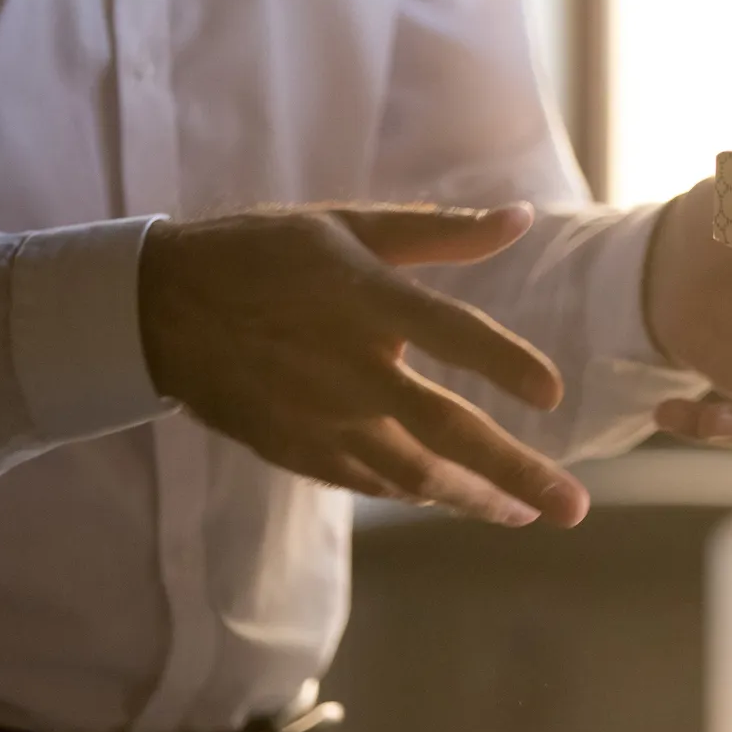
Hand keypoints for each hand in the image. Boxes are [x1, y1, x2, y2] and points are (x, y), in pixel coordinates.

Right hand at [140, 204, 587, 527]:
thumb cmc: (266, 255)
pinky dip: (415, 491)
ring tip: (525, 514)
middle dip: (514, 473)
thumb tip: (523, 217)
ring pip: (412, 473)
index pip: (450, 333)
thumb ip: (441, 232)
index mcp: (365, 298)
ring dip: (474, 498)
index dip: (504, 362)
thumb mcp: (350, 225)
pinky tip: (451, 497)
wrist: (159, 309)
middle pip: (445, 429)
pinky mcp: (297, 449)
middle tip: (572, 509)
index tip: (554, 394)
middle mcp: (349, 367)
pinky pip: (369, 481)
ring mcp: (321, 417)